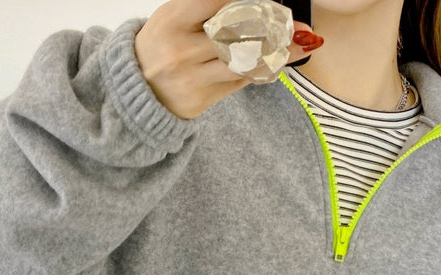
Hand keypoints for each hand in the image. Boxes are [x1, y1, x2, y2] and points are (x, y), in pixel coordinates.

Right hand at [134, 0, 322, 119]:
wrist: (137, 92)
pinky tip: (280, 60)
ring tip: (302, 42)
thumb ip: (208, 7)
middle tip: (297, 24)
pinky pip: (241, 81)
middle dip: (272, 26)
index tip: (272, 1)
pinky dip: (263, 69)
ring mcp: (194, 77)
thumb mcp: (174, 16)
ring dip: (279, 52)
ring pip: (244, 61)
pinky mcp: (204, 98)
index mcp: (174, 19)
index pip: (221, 3)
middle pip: (238, 33)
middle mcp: (184, 49)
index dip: (252, 2)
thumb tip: (249, 3)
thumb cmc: (160, 46)